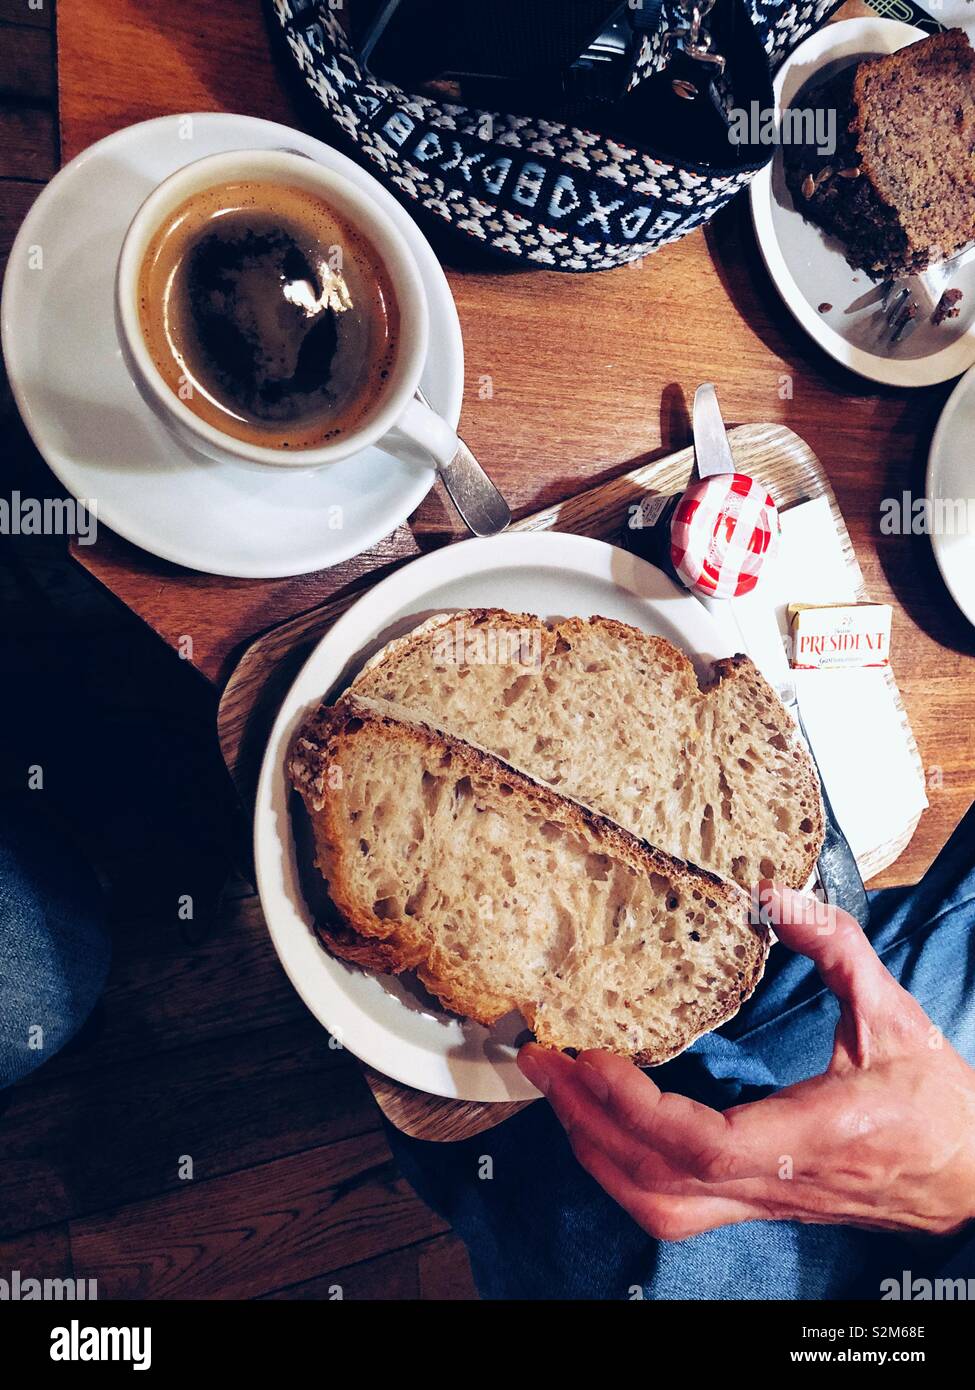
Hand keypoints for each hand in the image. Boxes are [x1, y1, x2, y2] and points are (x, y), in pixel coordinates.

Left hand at [518, 885, 974, 1240]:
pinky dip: (621, 1169)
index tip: (592, 1057)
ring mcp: (758, 1201)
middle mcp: (771, 1181)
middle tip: (540, 1061)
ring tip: (557, 1089)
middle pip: (655, 1179)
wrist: (970, 1183)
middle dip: (585, 1121)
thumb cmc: (936, 1107)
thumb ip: (838, 947)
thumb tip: (778, 892)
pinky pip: (669, 1207)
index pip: (702, 1145)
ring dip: (594, 1151)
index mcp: (805, 1137)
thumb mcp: (894, 1015)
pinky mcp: (753, 1201)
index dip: (637, 1108)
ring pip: (655, 1207)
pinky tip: (598, 1126)